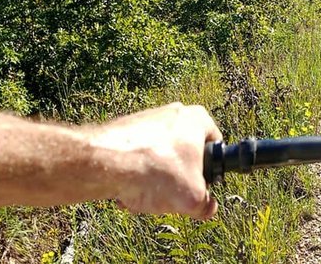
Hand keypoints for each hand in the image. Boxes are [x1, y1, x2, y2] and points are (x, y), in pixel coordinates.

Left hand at [92, 103, 221, 218]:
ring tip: (144, 196)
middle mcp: (173, 113)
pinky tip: (126, 192)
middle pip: (184, 154)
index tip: (202, 186)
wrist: (105, 163)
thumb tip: (207, 207)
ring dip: (154, 181)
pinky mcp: (123, 130)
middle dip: (178, 178)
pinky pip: (136, 158)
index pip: (215, 145)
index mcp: (197, 119)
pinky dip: (134, 176)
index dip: (210, 170)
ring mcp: (146, 119)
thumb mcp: (193, 198)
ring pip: (159, 158)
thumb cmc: (155, 171)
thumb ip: (206, 205)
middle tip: (172, 195)